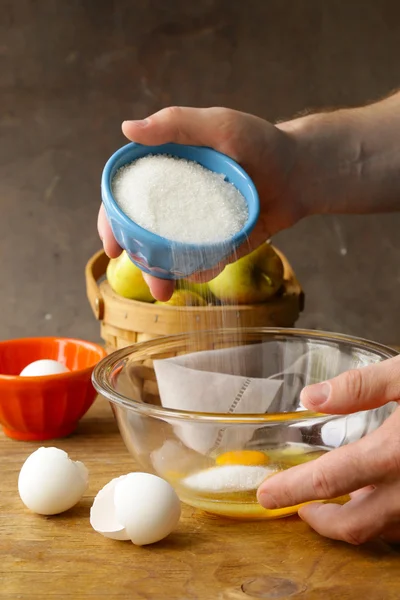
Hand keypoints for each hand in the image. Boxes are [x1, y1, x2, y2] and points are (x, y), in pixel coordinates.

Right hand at [98, 106, 303, 299]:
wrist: (303, 171)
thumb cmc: (261, 141)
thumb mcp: (219, 125)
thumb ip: (176, 124)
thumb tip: (128, 129)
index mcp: (169, 173)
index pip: (131, 199)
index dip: (114, 221)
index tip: (112, 244)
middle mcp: (180, 201)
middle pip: (147, 233)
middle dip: (138, 257)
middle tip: (141, 273)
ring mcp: (201, 225)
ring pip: (172, 253)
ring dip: (163, 273)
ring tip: (163, 289)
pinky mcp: (224, 243)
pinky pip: (206, 260)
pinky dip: (200, 268)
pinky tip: (203, 270)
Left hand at [257, 354, 399, 544]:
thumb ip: (359, 386)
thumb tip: (310, 398)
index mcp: (397, 452)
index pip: (330, 481)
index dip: (293, 490)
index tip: (267, 496)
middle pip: (356, 525)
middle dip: (320, 522)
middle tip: (299, 507)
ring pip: (384, 530)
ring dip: (353, 522)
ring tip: (333, 502)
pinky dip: (385, 519)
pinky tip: (378, 497)